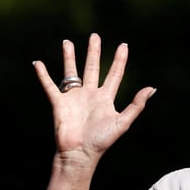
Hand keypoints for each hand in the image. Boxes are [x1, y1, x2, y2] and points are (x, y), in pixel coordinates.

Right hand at [33, 33, 155, 164]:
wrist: (80, 153)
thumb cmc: (102, 140)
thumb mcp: (123, 122)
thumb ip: (136, 105)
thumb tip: (152, 88)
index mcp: (106, 98)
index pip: (114, 74)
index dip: (119, 60)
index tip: (124, 45)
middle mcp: (90, 94)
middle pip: (92, 67)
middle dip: (93, 52)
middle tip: (94, 36)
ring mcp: (74, 98)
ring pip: (71, 72)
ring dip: (69, 57)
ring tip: (67, 42)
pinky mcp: (59, 103)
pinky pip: (50, 86)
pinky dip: (43, 75)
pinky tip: (37, 63)